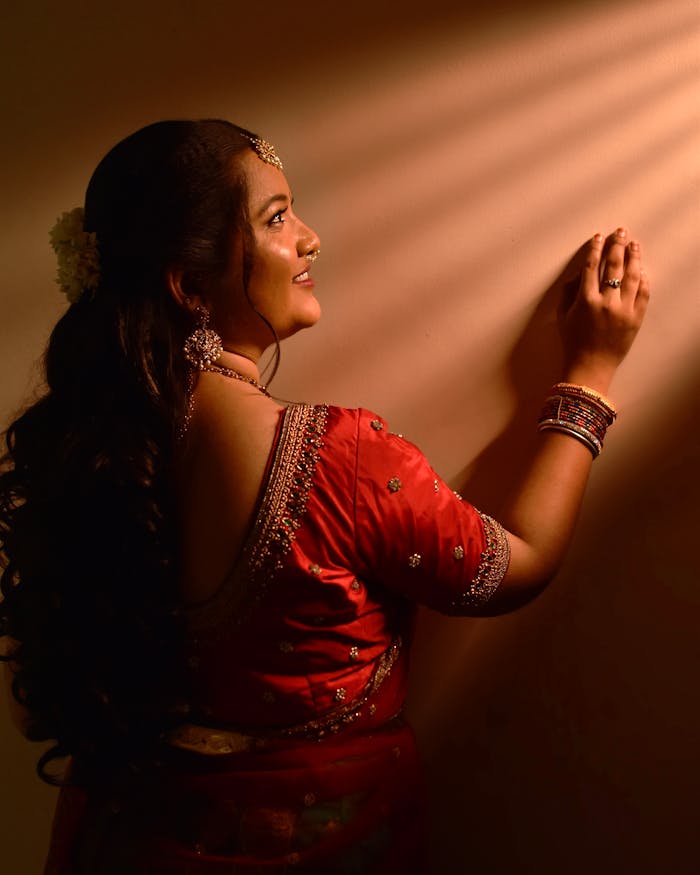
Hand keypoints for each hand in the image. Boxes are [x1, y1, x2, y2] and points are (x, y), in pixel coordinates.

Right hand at [560, 227, 649, 391]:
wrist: (591, 365)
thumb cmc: (574, 342)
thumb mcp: (563, 316)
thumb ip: (568, 293)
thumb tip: (577, 275)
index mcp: (585, 300)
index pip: (591, 267)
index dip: (595, 249)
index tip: (599, 237)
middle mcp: (606, 302)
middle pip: (613, 266)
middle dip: (617, 245)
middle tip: (621, 232)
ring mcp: (624, 310)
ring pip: (632, 276)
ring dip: (634, 257)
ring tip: (634, 245)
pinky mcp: (636, 318)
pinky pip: (643, 293)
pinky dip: (643, 279)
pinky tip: (642, 269)